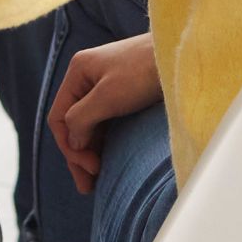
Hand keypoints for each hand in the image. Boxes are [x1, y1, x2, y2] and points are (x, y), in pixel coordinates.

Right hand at [46, 33, 162, 195]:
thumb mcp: (108, 96)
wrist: (181, 54)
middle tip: (87, 187)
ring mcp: (106, 85)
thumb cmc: (145, 70)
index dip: (70, 147)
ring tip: (95, 181)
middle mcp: (88, 78)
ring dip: (90, 152)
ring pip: (90, 124)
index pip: (60, 117)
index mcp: (78, 72)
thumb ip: (82, 118)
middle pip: (73, 123)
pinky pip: (105, 121)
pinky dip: (103, 142)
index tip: (91, 168)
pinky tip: (107, 160)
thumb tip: (73, 142)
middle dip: (78, 155)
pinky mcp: (124, 92)